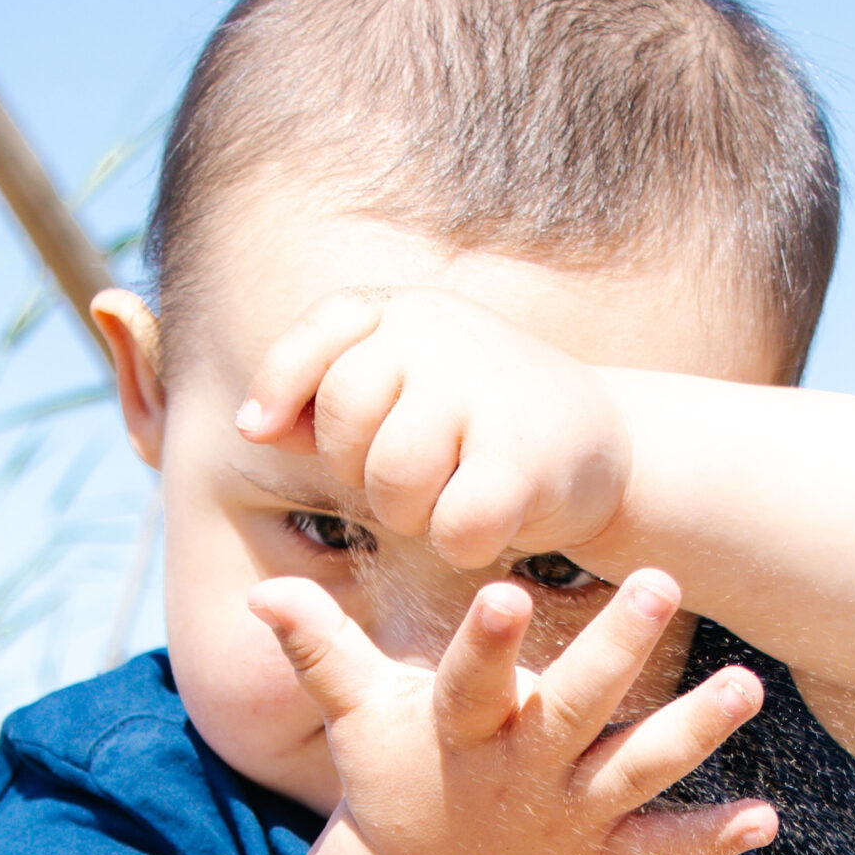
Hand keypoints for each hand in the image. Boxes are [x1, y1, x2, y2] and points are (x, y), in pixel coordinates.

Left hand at [237, 288, 631, 569]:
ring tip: (447, 497)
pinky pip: (453, 524)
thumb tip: (253, 426)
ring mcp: (488, 390)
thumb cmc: (476, 424)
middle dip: (357, 466)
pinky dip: (461, 542)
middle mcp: (446, 335)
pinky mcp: (526, 458)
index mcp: (409, 312)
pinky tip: (490, 523)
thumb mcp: (401, 387)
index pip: (322, 330)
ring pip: (392, 477)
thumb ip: (324, 398)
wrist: (601, 444)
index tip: (259, 431)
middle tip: (407, 474)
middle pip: (346, 413)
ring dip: (409, 513)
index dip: (281, 383)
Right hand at [246, 566, 778, 854]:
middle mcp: (520, 774)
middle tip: (661, 584)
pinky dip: (711, 840)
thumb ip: (319, 648)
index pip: (470, 683)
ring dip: (694, 733)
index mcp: (460, 733)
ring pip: (638, 772)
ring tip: (750, 687)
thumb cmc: (393, 770)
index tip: (507, 593)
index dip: (487, 644)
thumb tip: (261, 594)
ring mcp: (567, 818)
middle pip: (574, 711)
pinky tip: (767, 820)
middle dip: (617, 651)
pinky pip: (661, 851)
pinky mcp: (601, 853)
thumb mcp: (353, 713)